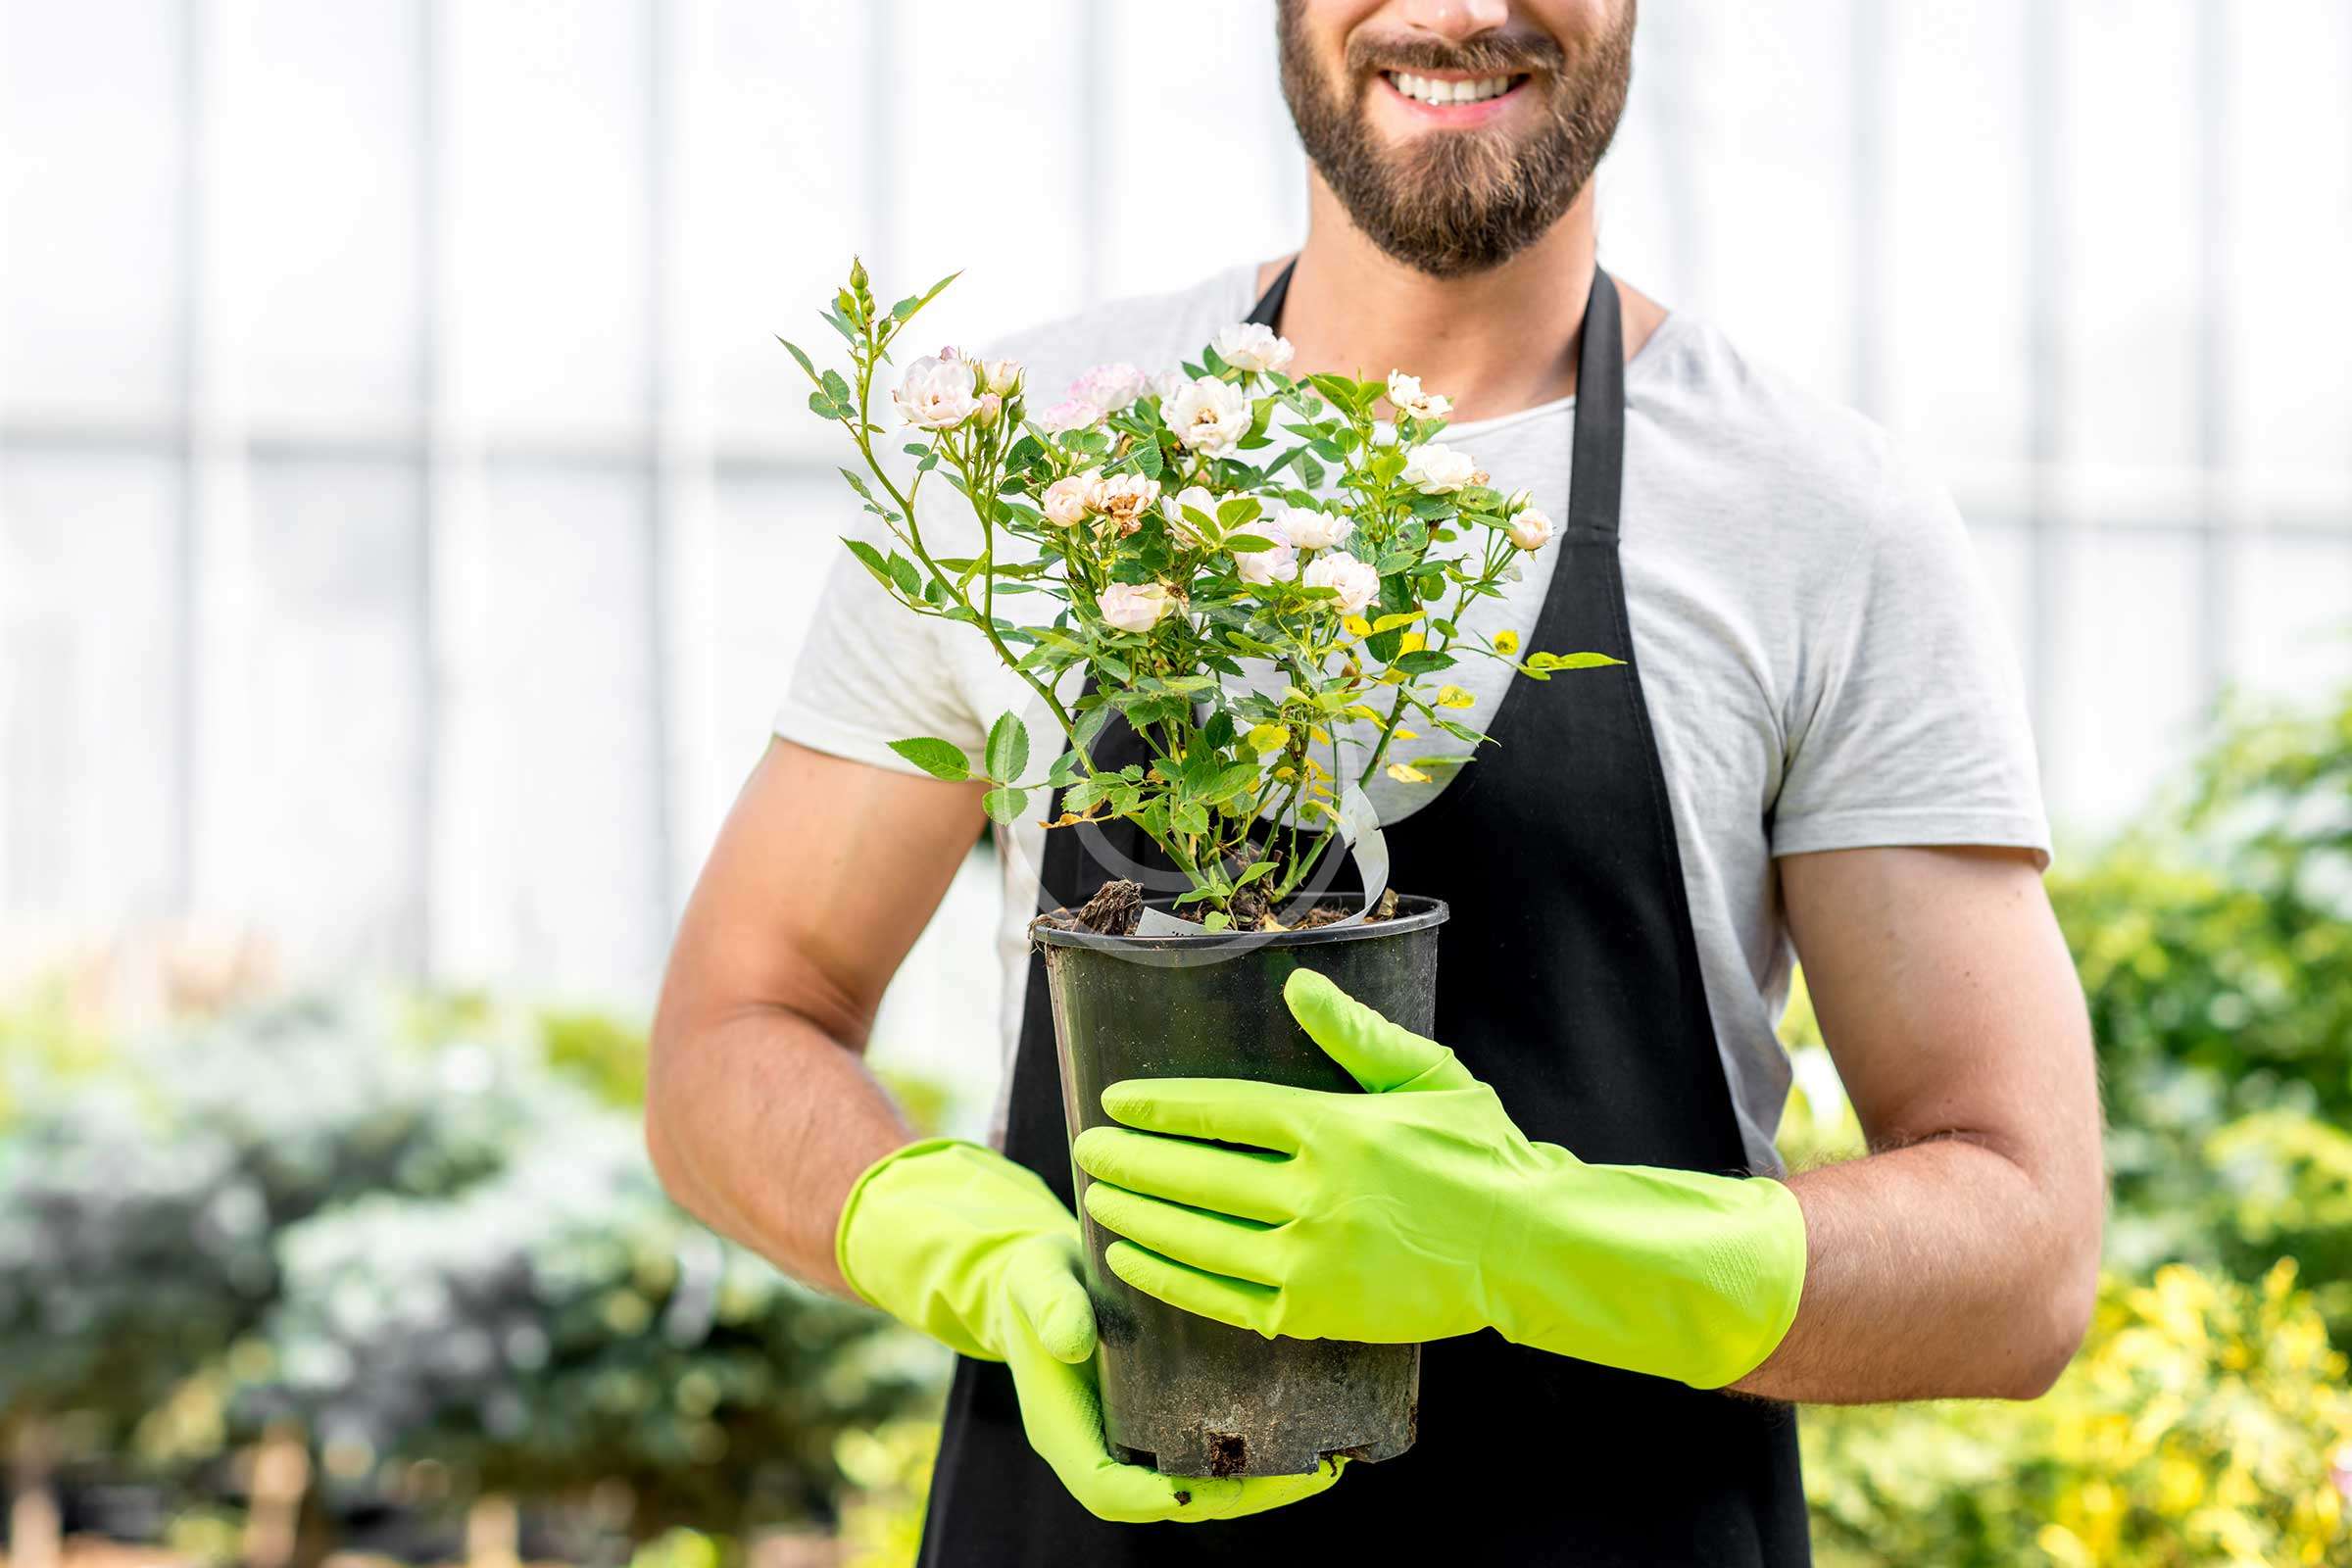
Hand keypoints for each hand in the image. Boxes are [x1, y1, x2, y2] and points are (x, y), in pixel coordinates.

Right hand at [836, 1138, 1346, 1521]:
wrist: (1041, 1275)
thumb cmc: (1034, 1277)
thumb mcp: (1035, 1279)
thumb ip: (1050, 1306)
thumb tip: (1073, 1343)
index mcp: (1064, 1430)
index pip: (1109, 1491)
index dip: (1159, 1498)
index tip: (1215, 1486)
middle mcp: (1104, 1446)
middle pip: (1172, 1500)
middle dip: (1243, 1496)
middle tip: (1311, 1474)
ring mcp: (1136, 1438)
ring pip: (1200, 1483)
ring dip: (1263, 1481)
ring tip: (1327, 1460)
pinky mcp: (1164, 1418)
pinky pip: (1208, 1451)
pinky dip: (1255, 1450)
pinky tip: (1304, 1425)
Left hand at [1070, 971, 1807, 1389]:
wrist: (1528, 1250)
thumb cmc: (1480, 1153)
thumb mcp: (1427, 1076)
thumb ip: (1355, 1033)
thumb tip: (1294, 984)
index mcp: (1336, 1128)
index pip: (1225, 1109)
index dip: (1163, 1106)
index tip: (1117, 1101)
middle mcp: (1314, 1194)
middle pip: (1197, 1174)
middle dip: (1131, 1161)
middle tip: (1084, 1148)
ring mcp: (1310, 1260)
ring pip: (1198, 1236)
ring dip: (1137, 1215)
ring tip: (1095, 1197)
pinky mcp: (1312, 1313)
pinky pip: (1219, 1297)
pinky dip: (1167, 1278)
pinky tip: (1130, 1258)